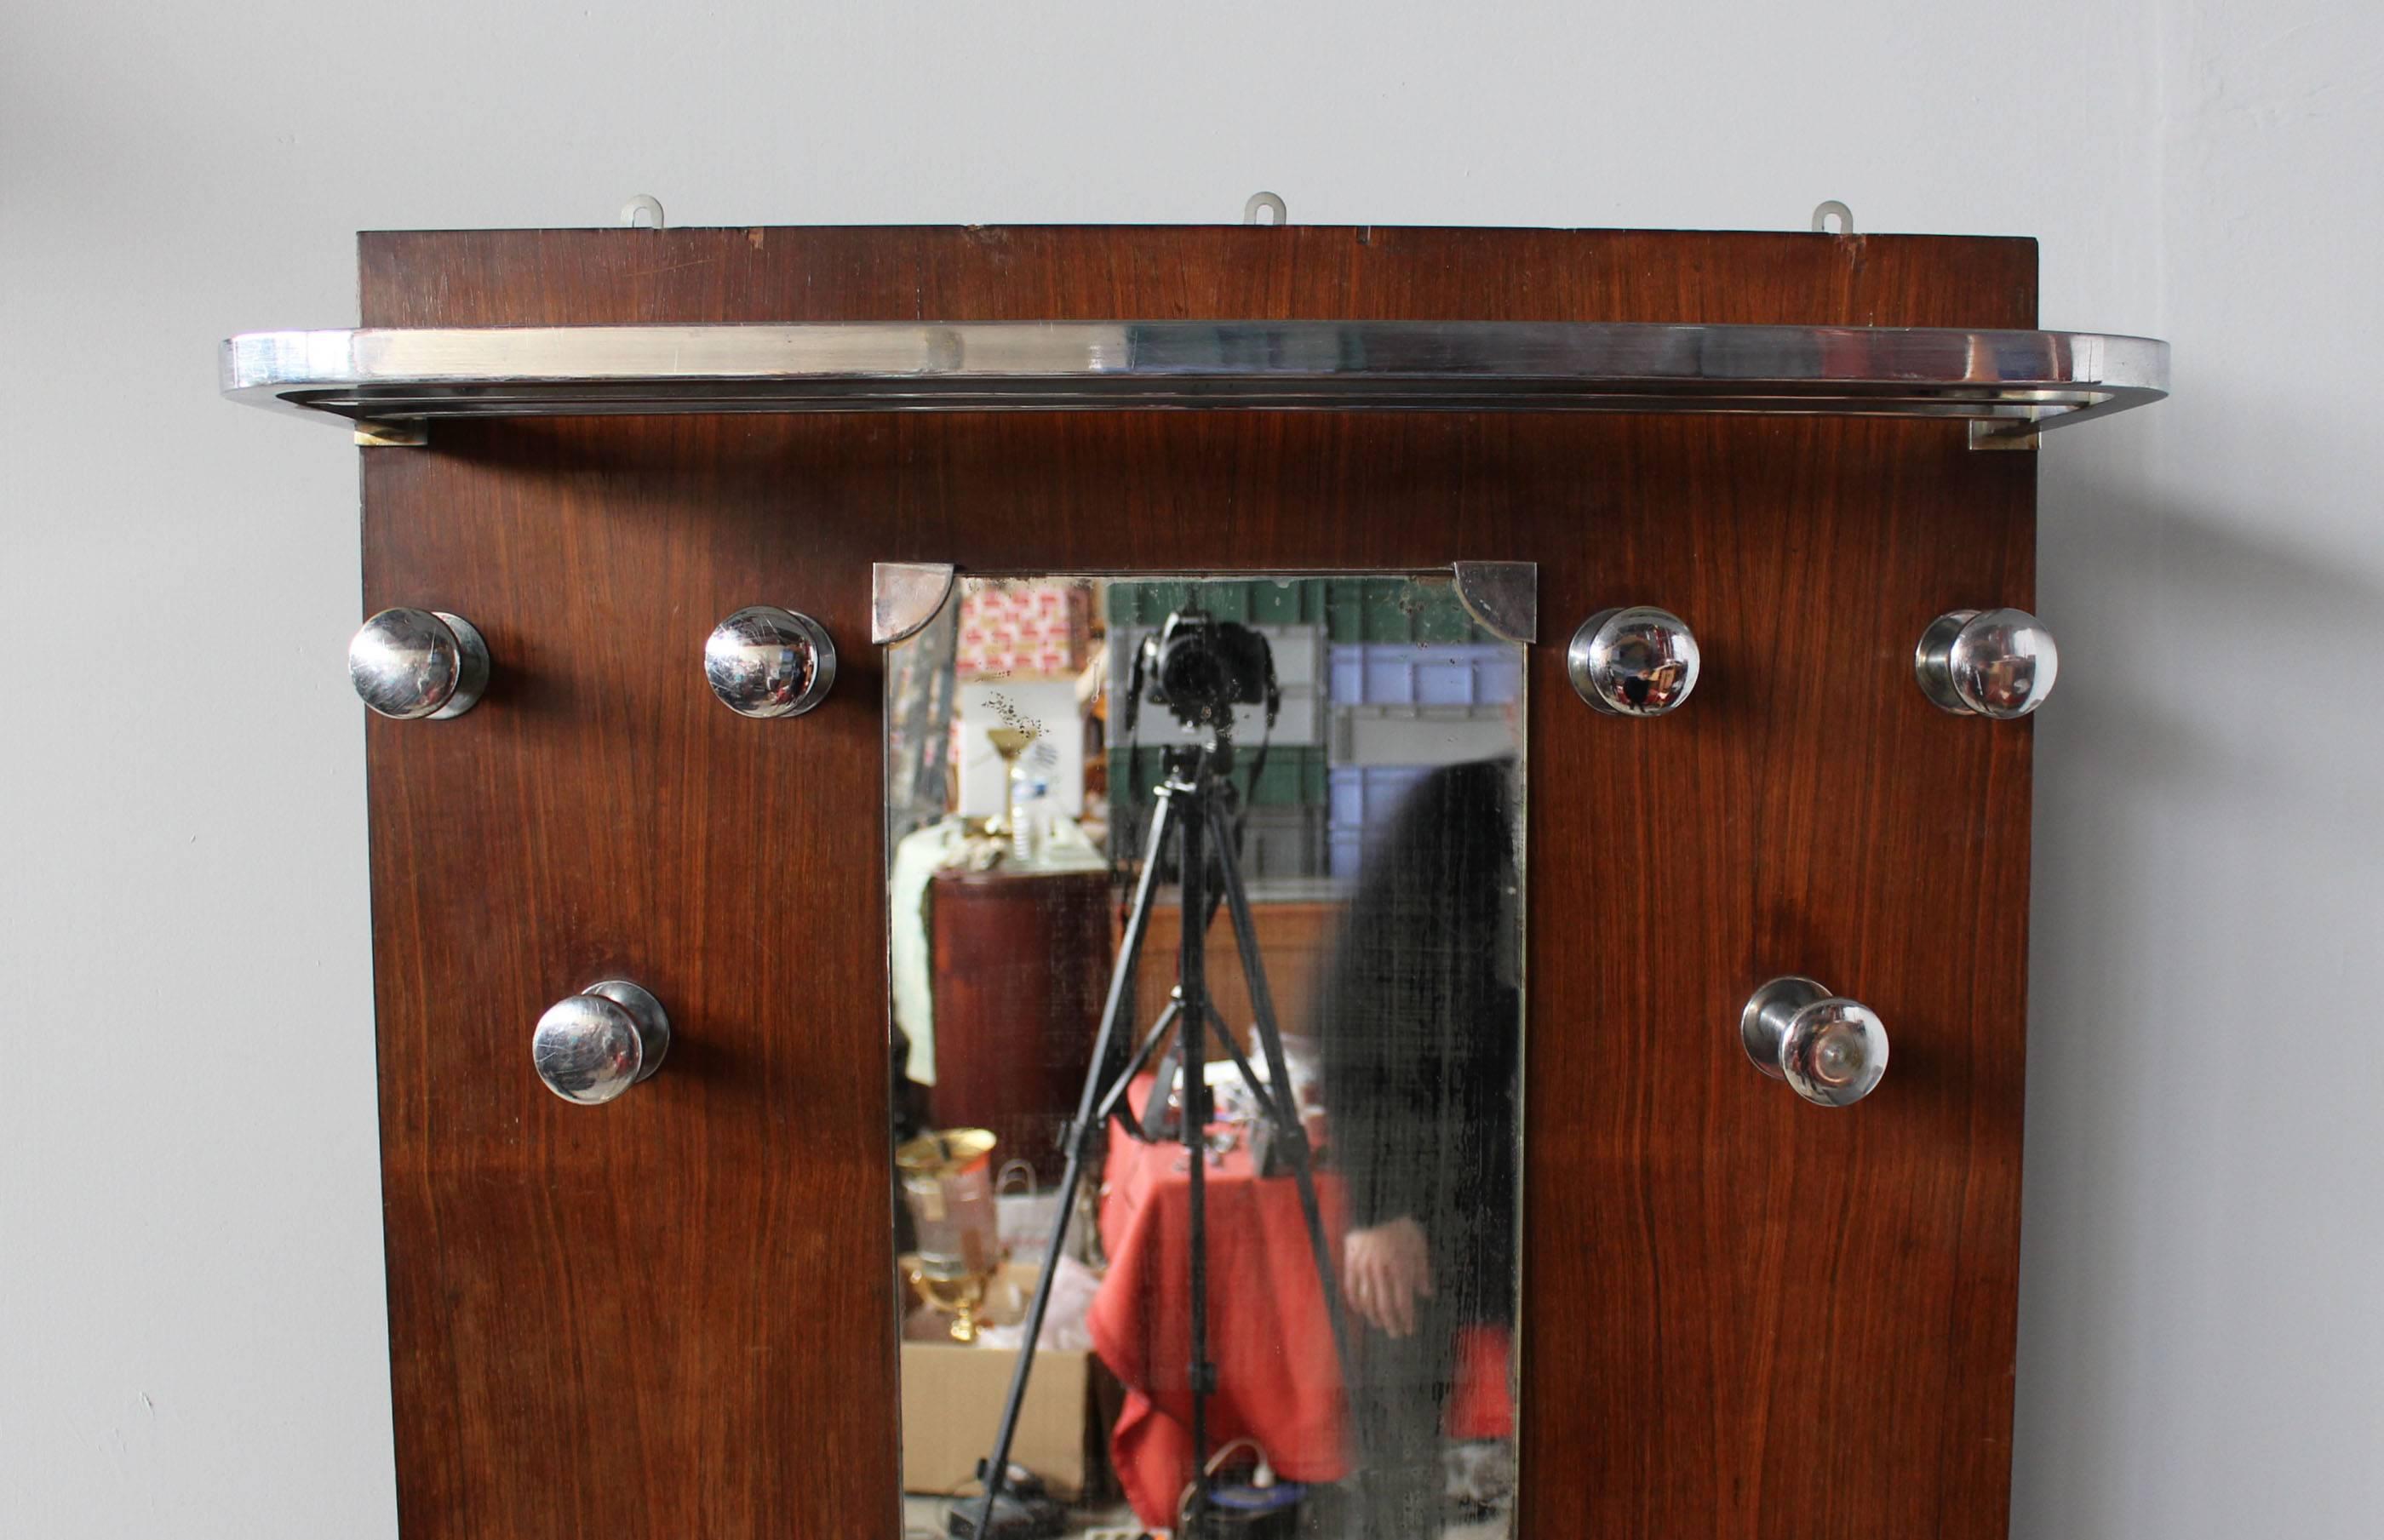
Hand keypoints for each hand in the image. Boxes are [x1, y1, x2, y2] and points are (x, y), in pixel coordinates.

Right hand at [1343, 1216, 1433, 1337]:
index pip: (1403, 1302)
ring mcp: (1363, 1267)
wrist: (1375, 1205)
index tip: (1409, 1330)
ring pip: (1367, 1300)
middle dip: (1391, 1323)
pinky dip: (1355, 1302)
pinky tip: (1360, 1310)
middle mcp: (1381, 1271)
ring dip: (1374, 1316)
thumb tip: (1427, 1294)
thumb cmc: (1400, 1224)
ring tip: (1380, 1324)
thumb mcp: (1418, 1243)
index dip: (1406, 1319)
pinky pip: (1350, 1287)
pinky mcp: (1350, 1262)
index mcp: (1400, 1267)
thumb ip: (1422, 1271)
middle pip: (1384, 1306)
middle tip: (1395, 1334)